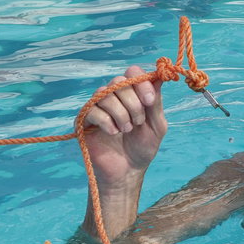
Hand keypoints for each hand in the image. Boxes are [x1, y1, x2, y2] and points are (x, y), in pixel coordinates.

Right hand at [83, 65, 167, 186]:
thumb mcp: (156, 126)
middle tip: (138, 122)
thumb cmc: (142, 148)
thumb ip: (156, 103)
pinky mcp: (85, 119)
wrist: (127, 171)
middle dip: (133, 103)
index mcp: (132, 94)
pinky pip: (93, 110)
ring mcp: (98, 106)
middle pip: (119, 81)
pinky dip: (107, 122)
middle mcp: (114, 96)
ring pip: (106, 94)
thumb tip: (158, 77)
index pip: (132, 72)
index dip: (141, 83)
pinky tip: (113, 133)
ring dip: (121, 114)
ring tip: (126, 130)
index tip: (150, 101)